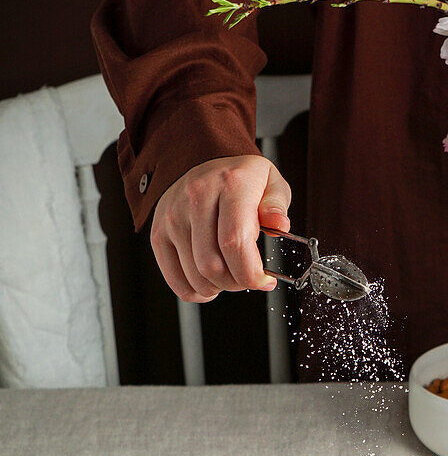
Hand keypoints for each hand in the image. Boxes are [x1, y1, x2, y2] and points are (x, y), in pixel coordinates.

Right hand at [150, 154, 290, 301]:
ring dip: (218, 288)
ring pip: (195, 276)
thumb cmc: (241, 180)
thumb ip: (277, 205)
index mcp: (230, 185)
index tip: (264, 280)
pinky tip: (209, 283)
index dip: (251, 273)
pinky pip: (176, 280)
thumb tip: (279, 225)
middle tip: (247, 278)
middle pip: (213, 265)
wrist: (203, 162)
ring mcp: (173, 217)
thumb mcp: (270, 182)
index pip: (235, 242)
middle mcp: (196, 198)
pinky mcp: (159, 233)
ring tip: (229, 276)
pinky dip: (196, 292)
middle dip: (236, 283)